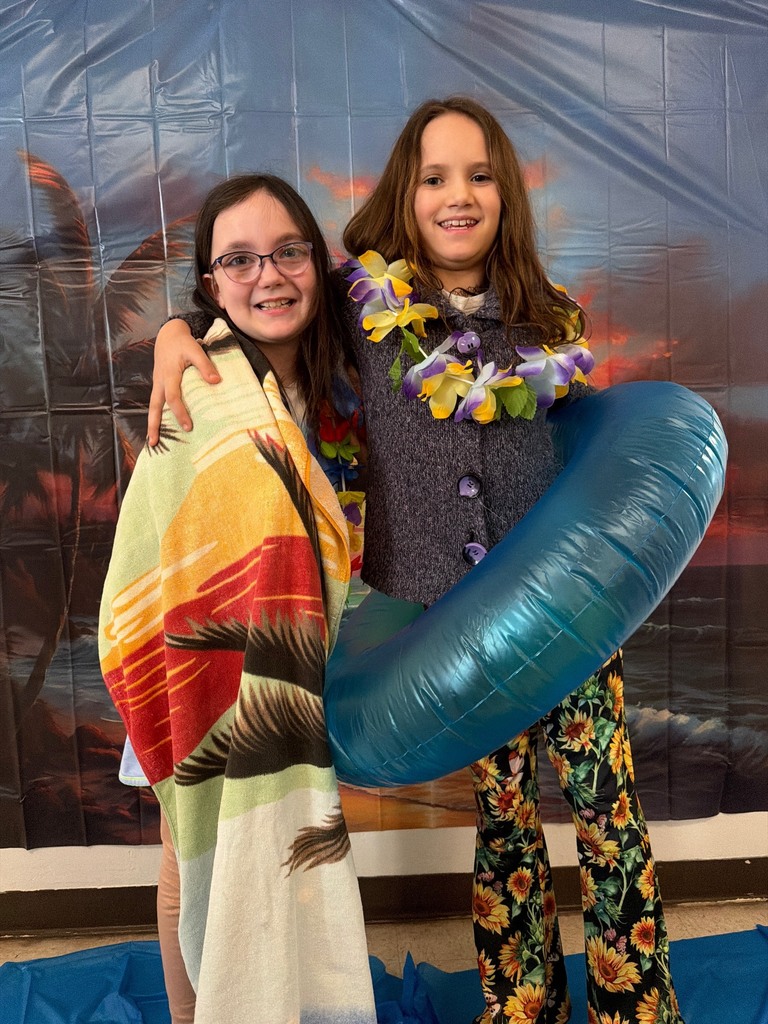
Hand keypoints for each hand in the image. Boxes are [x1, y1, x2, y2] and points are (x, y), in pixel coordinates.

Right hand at [147, 320, 220, 444]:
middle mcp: (160, 382)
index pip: (173, 398)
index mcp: (169, 375)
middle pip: (155, 407)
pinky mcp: (159, 385)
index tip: (189, 426)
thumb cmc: (183, 343)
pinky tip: (160, 428)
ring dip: (152, 423)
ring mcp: (157, 384)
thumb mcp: (196, 350)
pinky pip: (156, 403)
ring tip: (152, 442)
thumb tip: (216, 381)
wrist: (168, 335)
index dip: (180, 412)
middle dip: (154, 425)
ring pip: (153, 406)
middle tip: (154, 443)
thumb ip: (205, 365)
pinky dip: (156, 416)